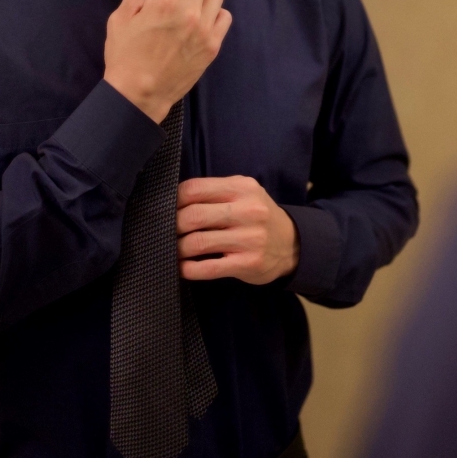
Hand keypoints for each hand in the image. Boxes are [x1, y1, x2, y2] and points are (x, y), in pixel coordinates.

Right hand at [104, 0, 231, 122]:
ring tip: (187, 3)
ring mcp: (205, 30)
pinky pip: (225, 17)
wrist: (139, 95)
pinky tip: (200, 18)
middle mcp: (190, 12)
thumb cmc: (125, 58)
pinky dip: (215, 12)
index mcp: (165, 1)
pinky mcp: (212, 46)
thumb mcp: (121, 20)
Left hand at [177, 176, 299, 284]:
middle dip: (172, 225)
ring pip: (197, 242)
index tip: (166, 209)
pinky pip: (208, 268)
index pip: (195, 189)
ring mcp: (249, 239)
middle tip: (164, 231)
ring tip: (172, 250)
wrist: (292, 244)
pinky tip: (183, 267)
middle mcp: (247, 211)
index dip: (173, 200)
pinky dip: (188, 269)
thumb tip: (173, 200)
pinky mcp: (248, 263)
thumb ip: (214, 192)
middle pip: (193, 216)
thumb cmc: (257, 216)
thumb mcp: (243, 193)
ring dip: (177, 248)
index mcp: (241, 188)